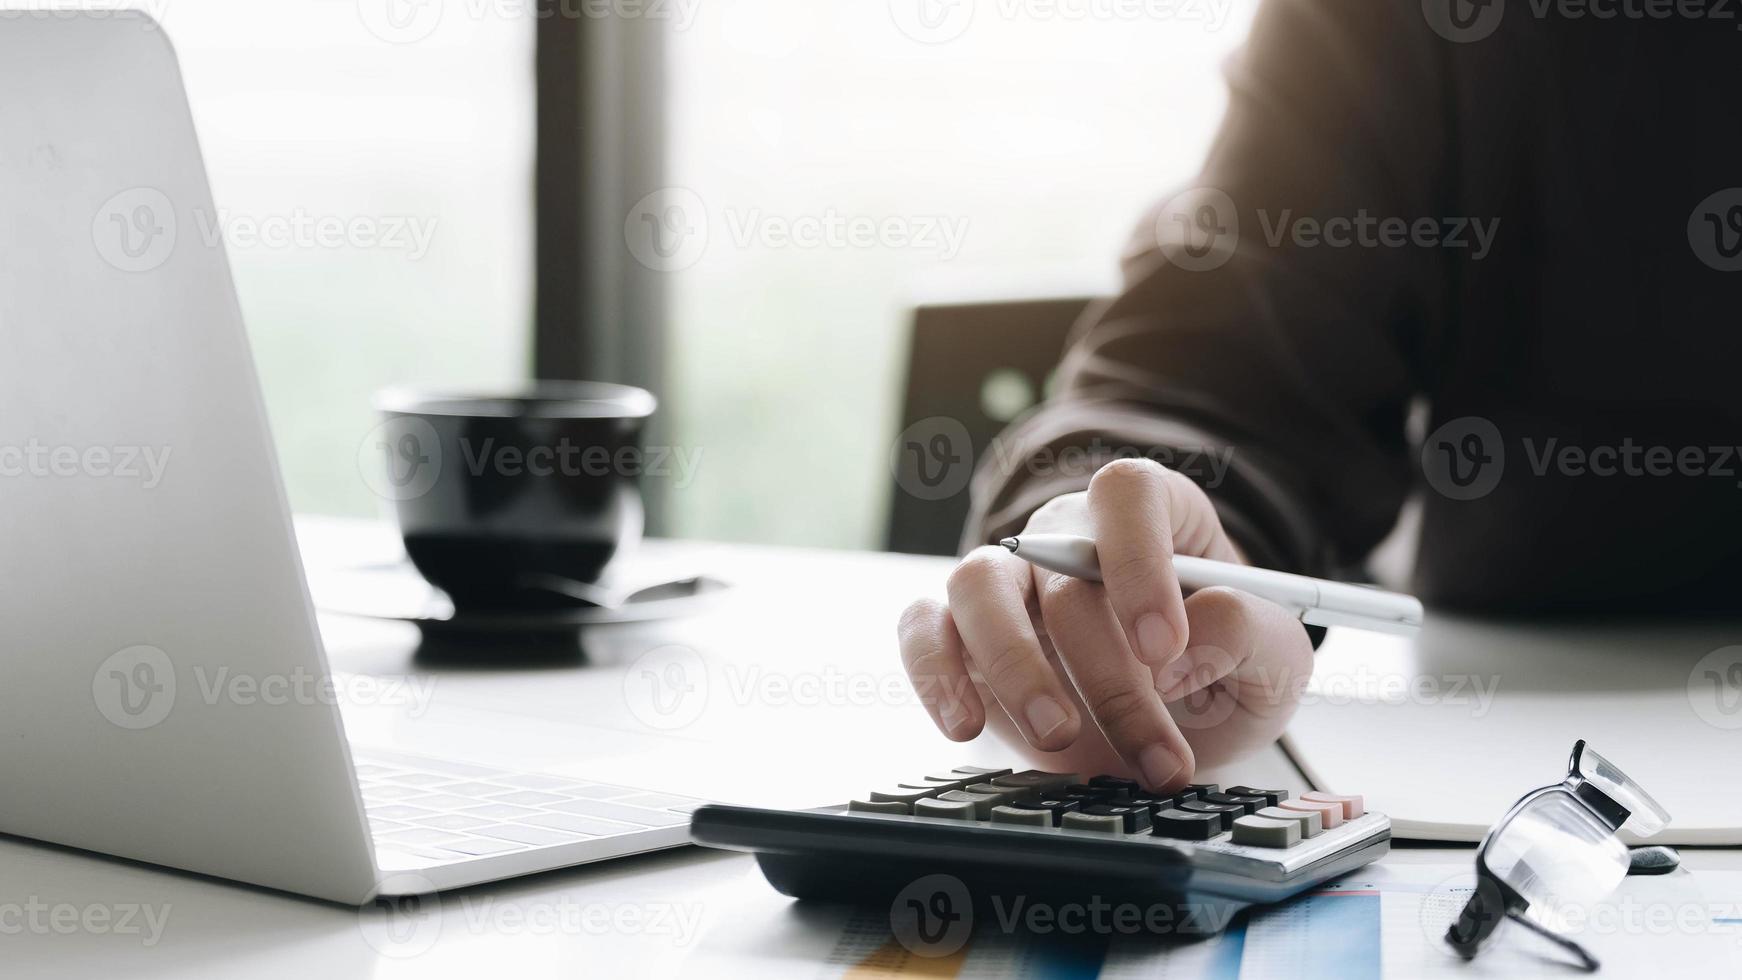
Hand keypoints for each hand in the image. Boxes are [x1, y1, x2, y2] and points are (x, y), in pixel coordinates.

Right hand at [897, 459, 1314, 788]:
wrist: (1177, 724)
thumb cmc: (1223, 670)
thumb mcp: (1273, 661)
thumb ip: (1253, 637)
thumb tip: (1196, 636)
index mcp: (1153, 514)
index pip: (1127, 494)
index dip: (1140, 562)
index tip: (1164, 647)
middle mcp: (1067, 534)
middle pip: (1063, 569)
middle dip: (1110, 676)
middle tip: (1152, 752)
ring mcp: (1008, 582)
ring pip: (977, 583)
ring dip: (1016, 665)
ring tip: (1058, 736)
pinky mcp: (961, 635)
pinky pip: (923, 629)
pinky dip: (934, 672)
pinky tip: (966, 723)